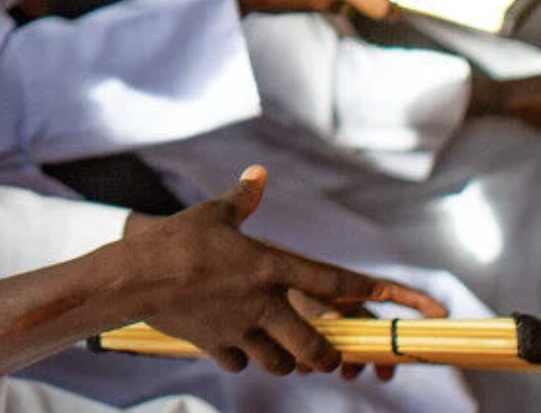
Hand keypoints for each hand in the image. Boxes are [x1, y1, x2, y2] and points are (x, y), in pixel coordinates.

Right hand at [121, 167, 447, 374]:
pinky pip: (241, 362)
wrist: (135, 275)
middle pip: (314, 346)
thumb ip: (243, 199)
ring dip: (285, 360)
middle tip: (325, 353)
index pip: (334, 281)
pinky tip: (233, 346)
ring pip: (281, 363)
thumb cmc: (177, 239)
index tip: (405, 301)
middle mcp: (264, 302)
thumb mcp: (213, 214)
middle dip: (325, 355)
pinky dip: (242, 358)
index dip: (374, 292)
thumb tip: (259, 176)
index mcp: (271, 266)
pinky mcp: (218, 345)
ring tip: (280, 351)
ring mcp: (242, 329)